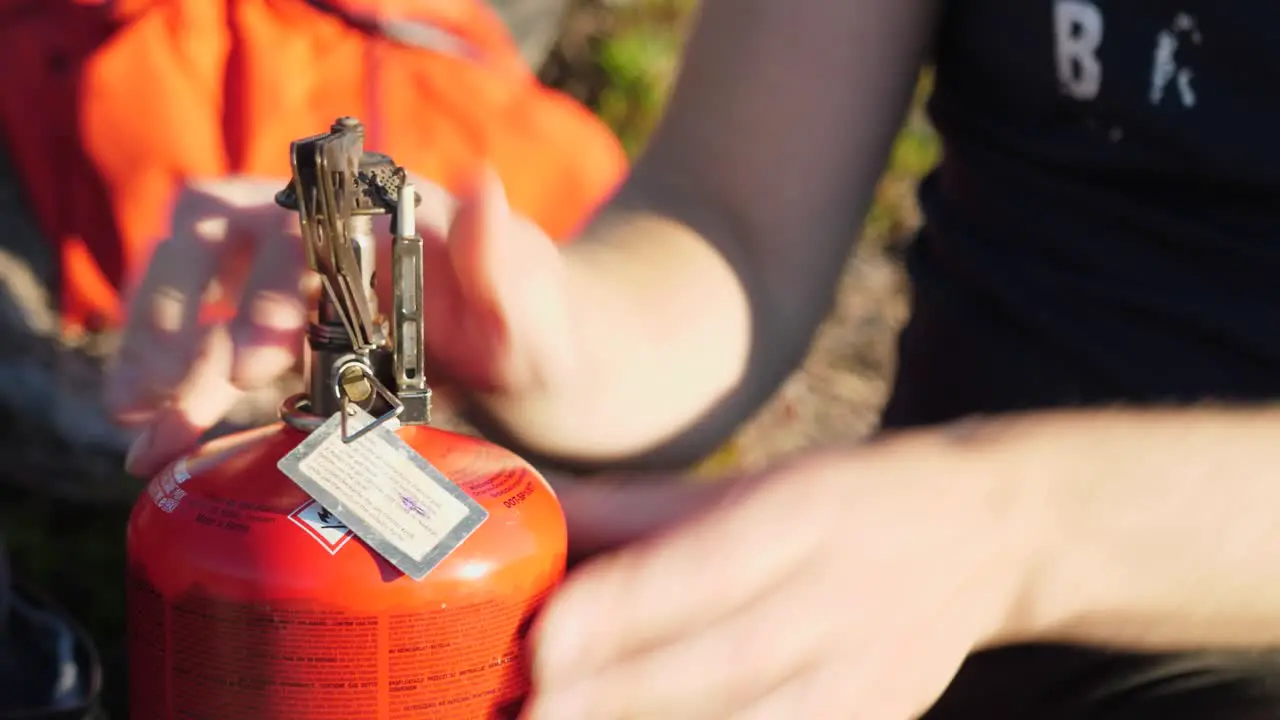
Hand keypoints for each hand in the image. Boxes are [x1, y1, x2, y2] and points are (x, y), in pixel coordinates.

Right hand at [107, 170, 573, 476]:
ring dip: (158, 352)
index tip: (257, 362)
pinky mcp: (270, 321)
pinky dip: (174, 388)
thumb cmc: (533, 322)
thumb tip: (483, 187)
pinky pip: (202, 340)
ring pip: (192, 284)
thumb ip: (507, 257)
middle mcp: (320, 223)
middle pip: (219, 239)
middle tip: (170, 399)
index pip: (305, 225)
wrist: (525, 352)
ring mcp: (287, 268)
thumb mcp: (534, 300)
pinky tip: (152, 441)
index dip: (270, 288)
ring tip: (135, 426)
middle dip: (182, 315)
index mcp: (381, 207)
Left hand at [525, 439, 1035, 719]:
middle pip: (718, 661)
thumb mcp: (755, 481)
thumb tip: (529, 508)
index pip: (701, 569)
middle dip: (616, 695)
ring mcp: (866, 674)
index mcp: (801, 514)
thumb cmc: (844, 501)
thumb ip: (637, 507)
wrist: (985, 536)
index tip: (543, 641)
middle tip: (530, 713)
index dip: (619, 611)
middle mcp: (836, 597)